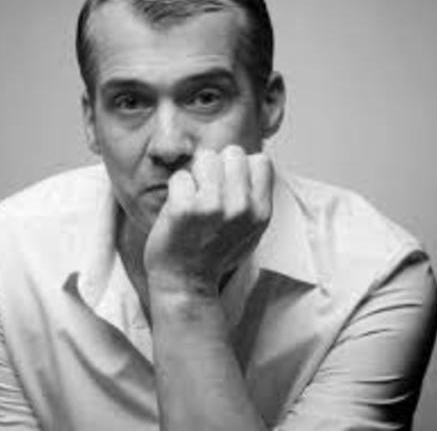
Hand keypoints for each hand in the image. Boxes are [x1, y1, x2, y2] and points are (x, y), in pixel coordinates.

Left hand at [144, 145, 272, 296]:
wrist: (186, 284)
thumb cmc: (214, 254)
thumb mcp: (250, 230)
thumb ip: (253, 197)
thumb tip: (248, 161)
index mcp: (260, 212)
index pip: (260, 160)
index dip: (241, 169)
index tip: (230, 186)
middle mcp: (241, 207)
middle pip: (232, 152)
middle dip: (218, 167)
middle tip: (209, 192)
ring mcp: (212, 207)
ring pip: (205, 158)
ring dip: (196, 175)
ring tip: (194, 199)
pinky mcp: (184, 209)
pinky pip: (180, 176)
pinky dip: (176, 190)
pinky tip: (179, 210)